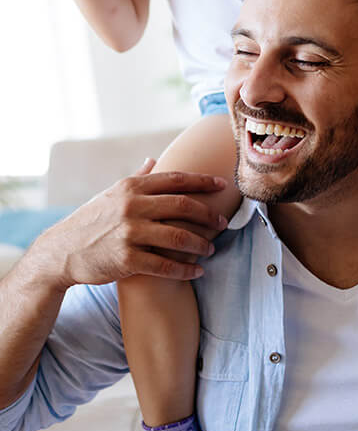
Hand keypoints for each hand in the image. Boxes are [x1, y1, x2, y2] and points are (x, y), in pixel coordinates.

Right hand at [30, 159, 229, 291]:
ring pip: (178, 237)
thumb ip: (138, 177)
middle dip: (208, 214)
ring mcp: (129, 233)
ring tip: (210, 248)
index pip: (176, 179)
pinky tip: (196, 272)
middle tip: (222, 222)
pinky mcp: (126, 259)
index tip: (223, 185)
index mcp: (132, 187)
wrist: (61, 252)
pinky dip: (184, 270)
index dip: (203, 181)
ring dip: (200, 244)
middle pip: (183, 206)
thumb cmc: (92, 219)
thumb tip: (154, 159)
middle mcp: (132, 206)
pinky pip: (164, 266)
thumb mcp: (111, 193)